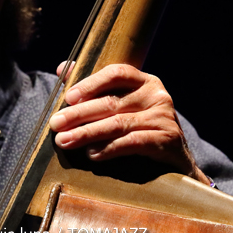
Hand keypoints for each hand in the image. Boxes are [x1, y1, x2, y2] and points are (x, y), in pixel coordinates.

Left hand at [49, 62, 210, 184]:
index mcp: (144, 81)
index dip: (91, 83)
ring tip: (65, 141)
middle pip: (111, 101)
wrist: (176, 164)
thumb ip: (93, 88)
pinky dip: (109, 148)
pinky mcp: (168, 140)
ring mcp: (164, 117)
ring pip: (118, 123)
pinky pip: (133, 142)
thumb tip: (62, 69)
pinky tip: (91, 154)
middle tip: (56, 124)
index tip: (68, 97)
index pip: (116, 73)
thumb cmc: (140, 130)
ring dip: (87, 133)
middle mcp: (156, 95)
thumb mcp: (120, 106)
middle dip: (79, 114)